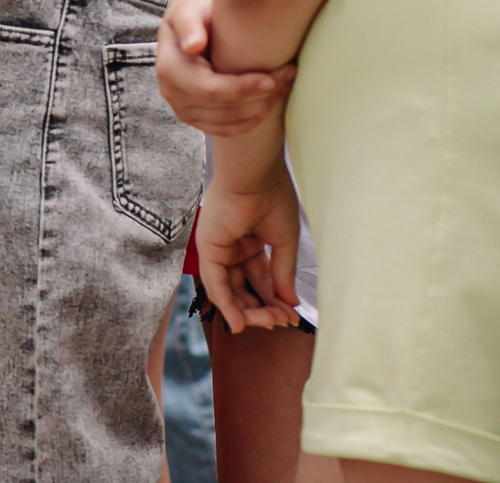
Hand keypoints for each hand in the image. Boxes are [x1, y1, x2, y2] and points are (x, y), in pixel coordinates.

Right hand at [156, 0, 294, 133]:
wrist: (194, 26)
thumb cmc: (198, 13)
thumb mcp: (192, 9)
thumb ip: (190, 22)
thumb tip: (193, 46)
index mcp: (169, 67)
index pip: (209, 89)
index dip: (242, 89)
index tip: (270, 80)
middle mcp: (171, 92)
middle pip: (222, 108)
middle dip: (258, 98)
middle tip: (287, 78)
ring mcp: (182, 109)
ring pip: (227, 122)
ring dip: (259, 108)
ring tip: (283, 86)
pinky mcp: (195, 117)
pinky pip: (224, 130)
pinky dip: (248, 122)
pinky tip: (268, 106)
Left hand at [195, 160, 304, 334]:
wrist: (256, 175)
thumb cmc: (272, 198)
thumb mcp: (284, 242)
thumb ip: (283, 274)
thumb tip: (290, 302)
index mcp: (250, 242)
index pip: (261, 279)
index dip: (275, 299)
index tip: (291, 314)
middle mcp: (232, 248)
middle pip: (245, 288)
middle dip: (263, 308)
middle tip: (282, 320)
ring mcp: (219, 250)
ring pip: (231, 291)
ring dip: (249, 311)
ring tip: (270, 322)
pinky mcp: (208, 250)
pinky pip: (216, 285)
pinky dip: (227, 306)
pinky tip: (241, 323)